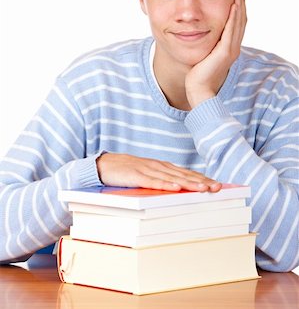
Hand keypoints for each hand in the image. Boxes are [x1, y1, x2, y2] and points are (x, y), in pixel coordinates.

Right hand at [97, 153, 221, 191]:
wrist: (104, 165)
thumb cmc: (127, 173)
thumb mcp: (147, 177)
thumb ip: (162, 182)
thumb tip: (180, 192)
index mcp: (162, 167)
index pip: (186, 173)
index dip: (202, 178)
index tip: (217, 185)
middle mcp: (158, 166)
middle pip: (183, 174)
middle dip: (201, 181)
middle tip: (217, 187)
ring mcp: (147, 170)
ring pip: (172, 177)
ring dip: (188, 183)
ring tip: (203, 189)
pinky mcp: (136, 175)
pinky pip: (153, 181)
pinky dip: (165, 184)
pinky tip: (176, 188)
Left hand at [185, 0, 246, 107]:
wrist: (197, 89)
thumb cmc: (196, 74)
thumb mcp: (202, 52)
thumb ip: (204, 41)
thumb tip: (194, 29)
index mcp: (228, 46)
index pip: (236, 21)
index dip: (238, 5)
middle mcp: (233, 47)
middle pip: (241, 19)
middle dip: (242, 0)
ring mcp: (231, 50)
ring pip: (239, 23)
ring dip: (240, 5)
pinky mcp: (226, 53)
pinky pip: (231, 32)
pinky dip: (233, 18)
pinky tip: (233, 5)